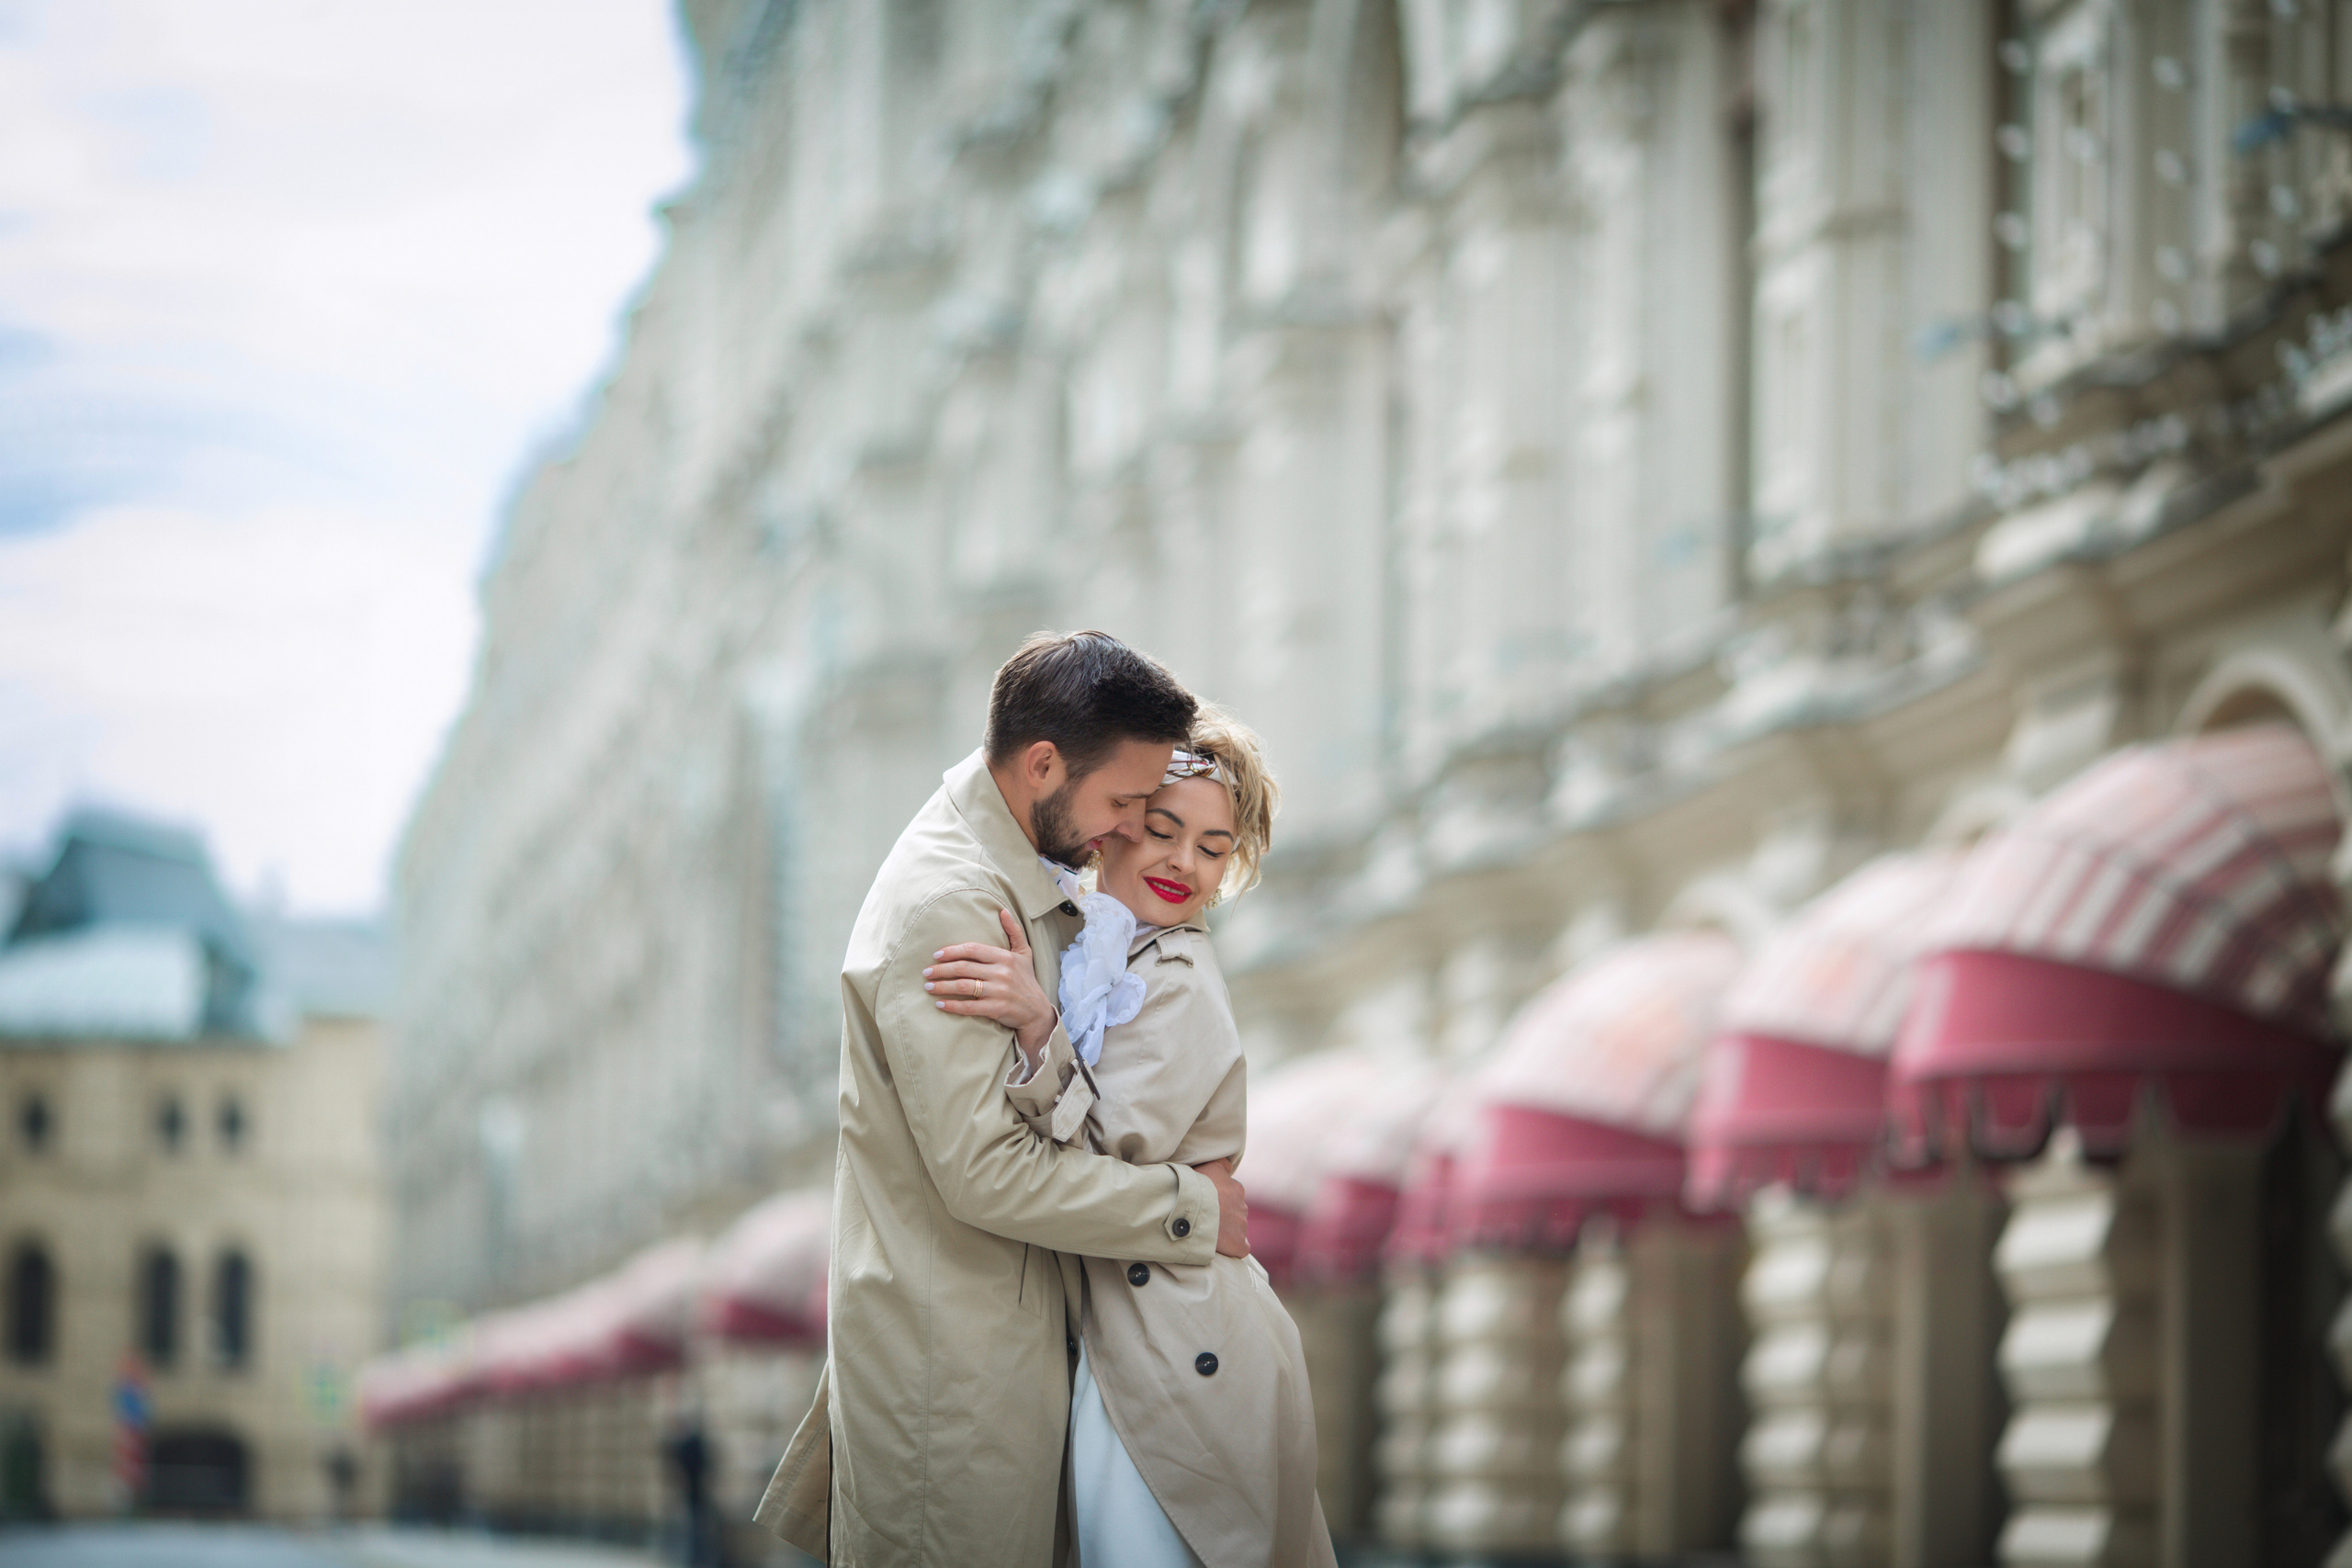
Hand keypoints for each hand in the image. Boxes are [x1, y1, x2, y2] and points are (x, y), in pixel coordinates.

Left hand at [924, 909, 1057, 1060]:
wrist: (1037, 1011)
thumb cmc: (1026, 980)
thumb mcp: (1024, 953)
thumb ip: (1013, 931)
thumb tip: (1003, 910)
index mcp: (1004, 957)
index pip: (973, 949)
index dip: (952, 951)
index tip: (936, 955)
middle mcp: (1001, 973)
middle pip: (963, 968)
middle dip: (941, 970)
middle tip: (926, 972)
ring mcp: (998, 991)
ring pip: (963, 986)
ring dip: (942, 986)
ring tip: (928, 987)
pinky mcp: (996, 1009)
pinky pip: (969, 1007)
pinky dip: (952, 1005)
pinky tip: (940, 1004)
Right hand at [1193, 1158, 1248, 1257]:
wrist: (1193, 1208)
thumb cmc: (1197, 1185)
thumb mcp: (1208, 1165)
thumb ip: (1221, 1164)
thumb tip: (1228, 1165)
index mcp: (1236, 1188)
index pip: (1232, 1194)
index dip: (1219, 1199)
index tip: (1208, 1203)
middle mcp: (1242, 1206)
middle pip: (1235, 1212)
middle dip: (1224, 1216)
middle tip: (1205, 1218)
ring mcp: (1242, 1226)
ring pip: (1237, 1229)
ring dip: (1226, 1231)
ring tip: (1208, 1232)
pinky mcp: (1239, 1244)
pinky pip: (1241, 1247)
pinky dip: (1233, 1248)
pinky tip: (1221, 1247)